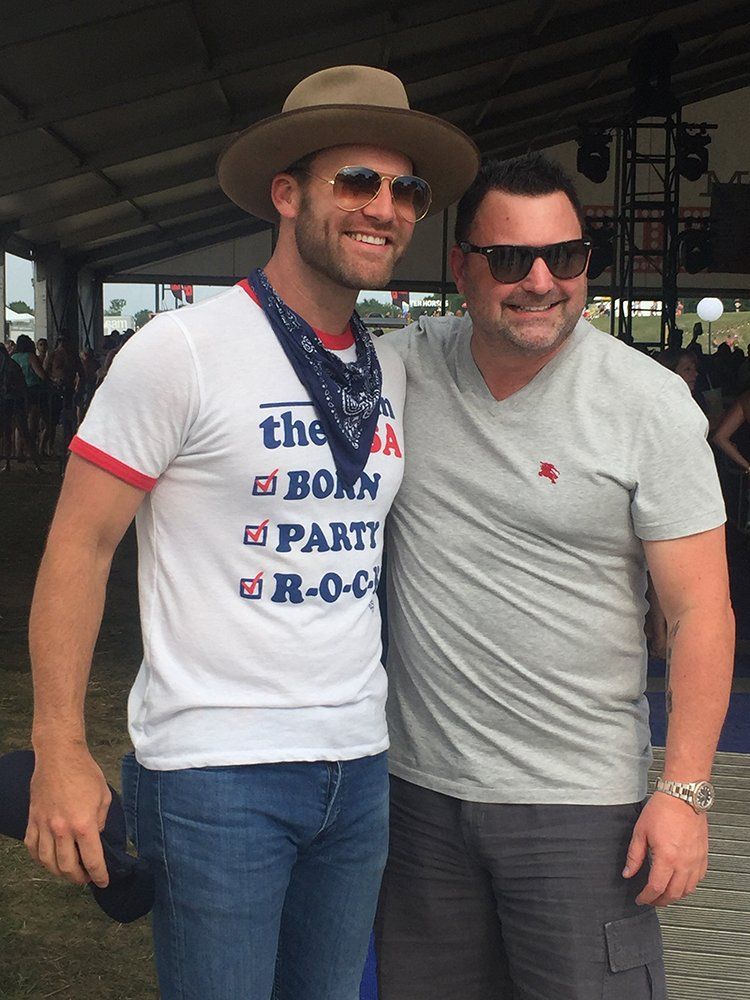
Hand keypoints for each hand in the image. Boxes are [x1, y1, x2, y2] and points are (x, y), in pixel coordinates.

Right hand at [25, 746, 111, 887]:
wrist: (59, 756)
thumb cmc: (85, 773)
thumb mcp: (104, 797)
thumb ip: (100, 821)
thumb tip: (96, 837)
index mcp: (84, 824)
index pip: (92, 860)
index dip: (99, 875)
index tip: (103, 882)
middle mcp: (62, 830)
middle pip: (67, 867)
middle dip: (79, 878)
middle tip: (86, 877)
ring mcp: (44, 826)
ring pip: (48, 862)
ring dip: (59, 873)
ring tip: (69, 872)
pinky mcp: (32, 820)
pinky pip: (32, 848)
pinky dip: (40, 859)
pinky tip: (48, 859)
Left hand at [622, 793, 708, 905]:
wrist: (682, 796)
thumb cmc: (662, 810)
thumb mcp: (640, 832)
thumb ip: (634, 856)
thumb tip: (628, 873)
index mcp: (666, 858)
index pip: (656, 888)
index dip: (647, 897)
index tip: (640, 899)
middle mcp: (684, 863)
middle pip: (673, 894)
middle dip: (660, 901)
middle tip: (650, 899)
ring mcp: (696, 860)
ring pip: (688, 890)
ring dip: (675, 896)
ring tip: (664, 894)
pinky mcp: (703, 855)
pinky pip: (698, 879)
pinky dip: (689, 886)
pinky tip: (680, 883)